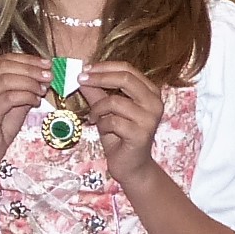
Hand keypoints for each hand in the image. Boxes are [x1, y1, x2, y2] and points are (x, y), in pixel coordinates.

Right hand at [0, 52, 49, 166]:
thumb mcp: (13, 101)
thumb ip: (24, 85)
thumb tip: (44, 73)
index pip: (4, 59)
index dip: (28, 59)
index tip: (46, 63)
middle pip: (5, 66)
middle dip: (31, 69)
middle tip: (49, 75)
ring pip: (7, 80)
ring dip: (30, 83)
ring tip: (43, 90)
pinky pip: (9, 97)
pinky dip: (26, 97)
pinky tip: (35, 102)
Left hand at [84, 61, 165, 187]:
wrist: (131, 166)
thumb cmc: (120, 136)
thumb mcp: (106, 110)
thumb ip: (97, 92)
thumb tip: (82, 75)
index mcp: (150, 92)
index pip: (128, 69)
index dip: (104, 67)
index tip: (85, 70)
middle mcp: (154, 102)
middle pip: (125, 78)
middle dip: (98, 78)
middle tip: (80, 80)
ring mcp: (150, 119)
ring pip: (115, 101)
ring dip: (98, 109)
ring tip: (94, 118)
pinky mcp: (141, 134)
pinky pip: (113, 121)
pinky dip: (102, 124)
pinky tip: (103, 130)